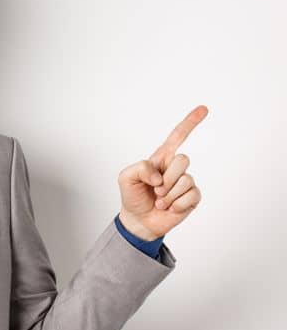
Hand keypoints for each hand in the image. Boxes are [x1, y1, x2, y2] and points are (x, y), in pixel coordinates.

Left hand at [118, 105, 207, 240]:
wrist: (139, 220)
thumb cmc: (133, 196)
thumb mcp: (125, 178)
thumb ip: (140, 168)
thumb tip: (160, 175)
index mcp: (161, 158)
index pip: (177, 137)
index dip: (190, 122)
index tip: (204, 108)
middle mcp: (176, 168)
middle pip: (184, 160)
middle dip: (167, 177)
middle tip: (156, 189)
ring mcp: (186, 182)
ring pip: (186, 180)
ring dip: (168, 194)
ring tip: (160, 200)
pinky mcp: (193, 197)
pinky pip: (191, 195)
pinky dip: (176, 204)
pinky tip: (169, 207)